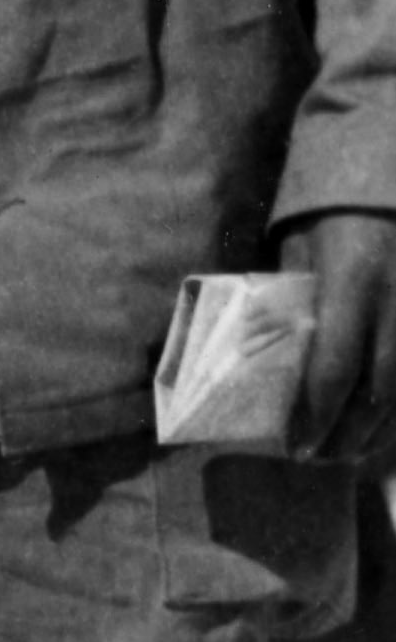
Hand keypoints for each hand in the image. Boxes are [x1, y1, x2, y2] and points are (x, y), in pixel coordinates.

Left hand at [280, 212, 395, 471]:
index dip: (317, 413)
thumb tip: (259, 363)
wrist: (387, 181)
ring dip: (379, 428)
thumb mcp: (300, 254)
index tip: (297, 445)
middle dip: (347, 432)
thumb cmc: (332, 218)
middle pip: (377, 387)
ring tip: (349, 454)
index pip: (335, 365)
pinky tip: (382, 429)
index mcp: (352, 283)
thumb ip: (288, 306)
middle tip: (319, 460)